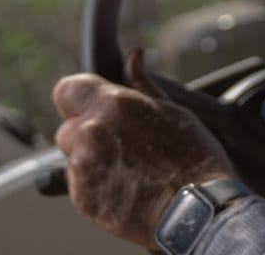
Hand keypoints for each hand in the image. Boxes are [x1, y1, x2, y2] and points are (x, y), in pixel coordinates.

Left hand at [52, 49, 236, 247]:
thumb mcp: (172, 112)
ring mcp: (83, 168)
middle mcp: (90, 133)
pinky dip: (95, 186)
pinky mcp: (82, 198)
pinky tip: (126, 188)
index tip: (91, 106)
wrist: (197, 210)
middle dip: (88, 134)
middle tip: (122, 145)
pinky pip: (79, 186)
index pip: (67, 89)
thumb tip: (134, 56)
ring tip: (129, 170)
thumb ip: (142, 85)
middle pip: (69, 128)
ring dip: (92, 161)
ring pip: (74, 158)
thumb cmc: (194, 159)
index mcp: (113, 105)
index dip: (79, 98)